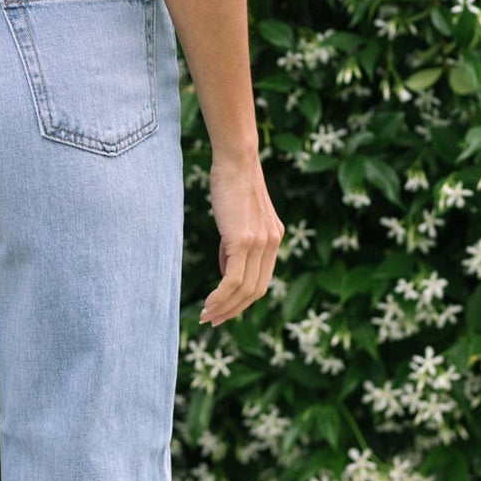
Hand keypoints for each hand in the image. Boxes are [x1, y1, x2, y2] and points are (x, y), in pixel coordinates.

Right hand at [202, 154, 284, 326]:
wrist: (236, 160)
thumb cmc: (231, 183)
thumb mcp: (238, 218)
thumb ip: (236, 245)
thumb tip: (226, 272)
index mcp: (274, 239)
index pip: (261, 280)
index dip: (243, 300)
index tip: (224, 311)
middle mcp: (272, 244)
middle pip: (255, 290)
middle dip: (234, 310)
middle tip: (213, 321)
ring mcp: (260, 243)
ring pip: (244, 289)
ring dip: (224, 308)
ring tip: (206, 316)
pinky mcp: (244, 241)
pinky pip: (233, 279)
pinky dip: (220, 297)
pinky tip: (208, 304)